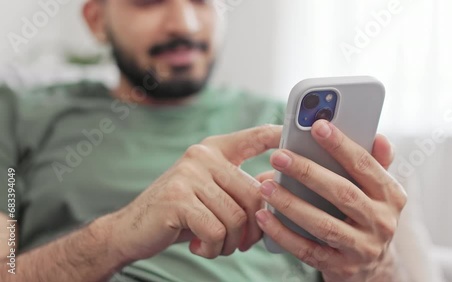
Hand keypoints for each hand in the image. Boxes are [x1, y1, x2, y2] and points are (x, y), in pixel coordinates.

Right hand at [105, 125, 281, 261]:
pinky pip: (216, 230)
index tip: (295, 135)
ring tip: (216, 245)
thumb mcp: (212, 196)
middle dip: (254, 228)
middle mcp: (203, 155)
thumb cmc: (180, 215)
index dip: (277, 135)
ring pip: (236, 217)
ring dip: (231, 242)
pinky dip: (214, 247)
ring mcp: (189, 174)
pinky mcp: (178, 198)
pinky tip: (200, 247)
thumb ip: (240, 189)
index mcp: (214, 150)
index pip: (254, 137)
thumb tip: (278, 189)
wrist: (131, 229)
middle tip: (241, 243)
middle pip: (255, 194)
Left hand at [255, 120, 406, 280]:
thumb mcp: (379, 190)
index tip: (316, 126)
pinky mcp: (341, 267)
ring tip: (266, 186)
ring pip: (323, 224)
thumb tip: (379, 137)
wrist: (373, 266)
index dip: (341, 145)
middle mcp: (381, 222)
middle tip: (279, 156)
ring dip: (291, 204)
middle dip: (307, 172)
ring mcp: (362, 247)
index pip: (364, 165)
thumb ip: (376, 163)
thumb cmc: (367, 214)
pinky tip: (264, 217)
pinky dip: (283, 233)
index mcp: (391, 195)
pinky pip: (307, 250)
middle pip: (341, 193)